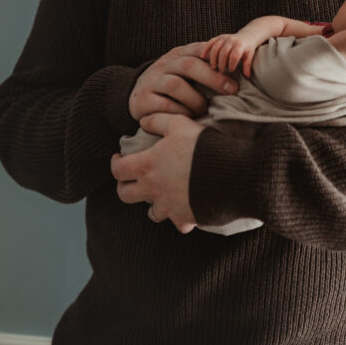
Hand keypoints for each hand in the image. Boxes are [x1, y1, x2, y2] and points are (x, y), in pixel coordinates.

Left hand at [111, 114, 205, 232]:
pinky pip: (178, 223)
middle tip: (132, 179)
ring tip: (162, 194)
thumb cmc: (203, 146)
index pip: (118, 170)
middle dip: (125, 186)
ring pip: (151, 212)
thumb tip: (143, 122)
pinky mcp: (185, 218)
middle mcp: (153, 189)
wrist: (230, 172)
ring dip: (154, 203)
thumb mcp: (180, 124)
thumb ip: (158, 121)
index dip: (115, 163)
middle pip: (125, 195)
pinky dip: (180, 217)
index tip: (119, 158)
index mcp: (148, 166)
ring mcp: (168, 206)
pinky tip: (186, 208)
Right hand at [129, 42, 237, 122]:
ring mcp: (152, 81)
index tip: (237, 70)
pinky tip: (188, 117)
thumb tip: (241, 67)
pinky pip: (164, 105)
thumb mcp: (186, 69)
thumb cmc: (172, 82)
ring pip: (175, 85)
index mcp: (178, 54)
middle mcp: (164, 64)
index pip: (199, 49)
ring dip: (195, 99)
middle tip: (232, 90)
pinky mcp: (143, 100)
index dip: (218, 58)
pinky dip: (179, 112)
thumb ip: (206, 65)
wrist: (136, 95)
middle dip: (213, 77)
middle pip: (189, 65)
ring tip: (204, 109)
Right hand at [201, 33, 256, 77]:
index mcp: (240, 45)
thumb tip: (247, 76)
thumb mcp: (249, 56)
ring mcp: (224, 38)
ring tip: (214, 67)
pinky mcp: (218, 37)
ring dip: (213, 58)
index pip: (234, 55)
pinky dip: (205, 49)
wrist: (246, 36)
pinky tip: (202, 57)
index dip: (232, 64)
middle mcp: (231, 40)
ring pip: (215, 48)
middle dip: (222, 63)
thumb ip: (247, 66)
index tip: (231, 70)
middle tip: (221, 71)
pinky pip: (210, 42)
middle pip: (224, 52)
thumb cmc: (247, 49)